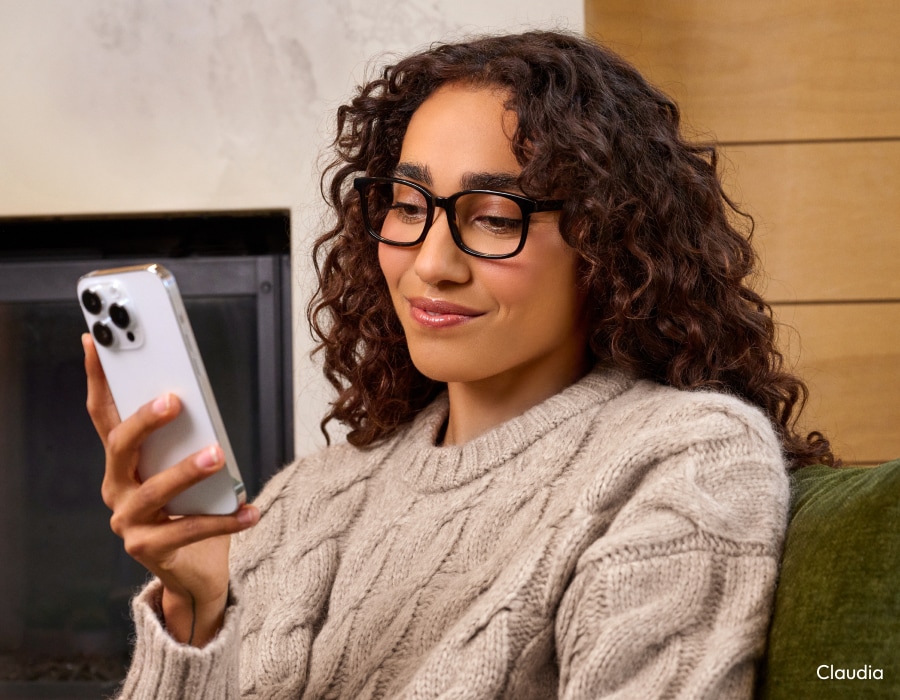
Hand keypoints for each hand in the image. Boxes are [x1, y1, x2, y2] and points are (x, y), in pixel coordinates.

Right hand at [83, 333, 258, 645]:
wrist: (198, 571)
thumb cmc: (193, 510)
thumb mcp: (186, 469)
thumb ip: (184, 441)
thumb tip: (197, 402)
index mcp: (123, 462)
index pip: (104, 414)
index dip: (98, 379)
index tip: (95, 341)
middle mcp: (116, 488)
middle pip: (121, 446)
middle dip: (145, 420)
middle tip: (174, 401)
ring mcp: (127, 521)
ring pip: (153, 490)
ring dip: (186, 471)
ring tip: (218, 456)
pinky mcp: (147, 549)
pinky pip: (188, 529)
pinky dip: (224, 519)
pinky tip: (251, 511)